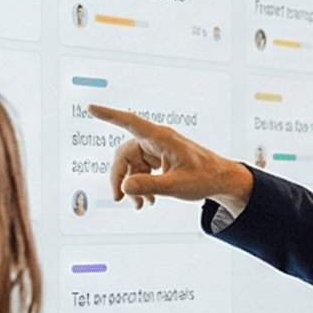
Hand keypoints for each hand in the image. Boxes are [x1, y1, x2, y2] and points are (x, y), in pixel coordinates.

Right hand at [87, 104, 254, 214]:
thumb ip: (150, 186)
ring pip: (131, 165)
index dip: (109, 115)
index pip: (130, 122)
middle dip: (119, 177)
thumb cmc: (205, 177)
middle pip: (124, 154)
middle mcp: (156, 140)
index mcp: (162, 138)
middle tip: (120, 198)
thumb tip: (125, 186)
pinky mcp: (158, 158)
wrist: (221, 180)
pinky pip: (140, 170)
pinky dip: (140, 185)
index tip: (91, 107)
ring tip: (141, 205)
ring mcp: (156, 149)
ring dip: (132, 186)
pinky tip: (147, 200)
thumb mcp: (177, 185)